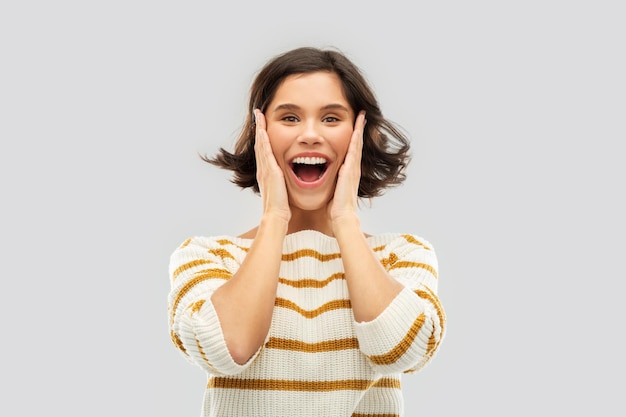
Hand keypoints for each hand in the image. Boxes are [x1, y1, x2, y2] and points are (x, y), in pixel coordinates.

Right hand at [254, 109, 290, 223]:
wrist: (276, 215)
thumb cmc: (281, 207)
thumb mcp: (281, 191)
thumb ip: (282, 183)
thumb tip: (286, 182)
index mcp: (267, 174)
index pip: (264, 152)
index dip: (263, 139)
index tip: (262, 127)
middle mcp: (263, 169)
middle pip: (260, 145)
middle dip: (258, 130)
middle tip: (258, 116)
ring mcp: (265, 169)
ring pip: (260, 145)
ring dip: (259, 129)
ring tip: (258, 117)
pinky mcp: (269, 170)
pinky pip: (264, 150)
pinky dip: (262, 138)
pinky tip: (261, 128)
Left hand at [328, 111, 365, 223]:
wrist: (342, 216)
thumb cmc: (336, 206)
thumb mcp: (335, 189)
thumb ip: (334, 181)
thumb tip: (328, 177)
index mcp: (349, 172)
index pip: (352, 151)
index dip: (354, 138)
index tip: (355, 126)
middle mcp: (353, 168)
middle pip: (357, 144)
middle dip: (359, 129)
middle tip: (362, 115)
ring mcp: (353, 168)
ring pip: (357, 145)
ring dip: (359, 130)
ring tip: (361, 117)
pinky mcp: (350, 170)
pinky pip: (353, 151)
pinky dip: (356, 139)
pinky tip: (356, 129)